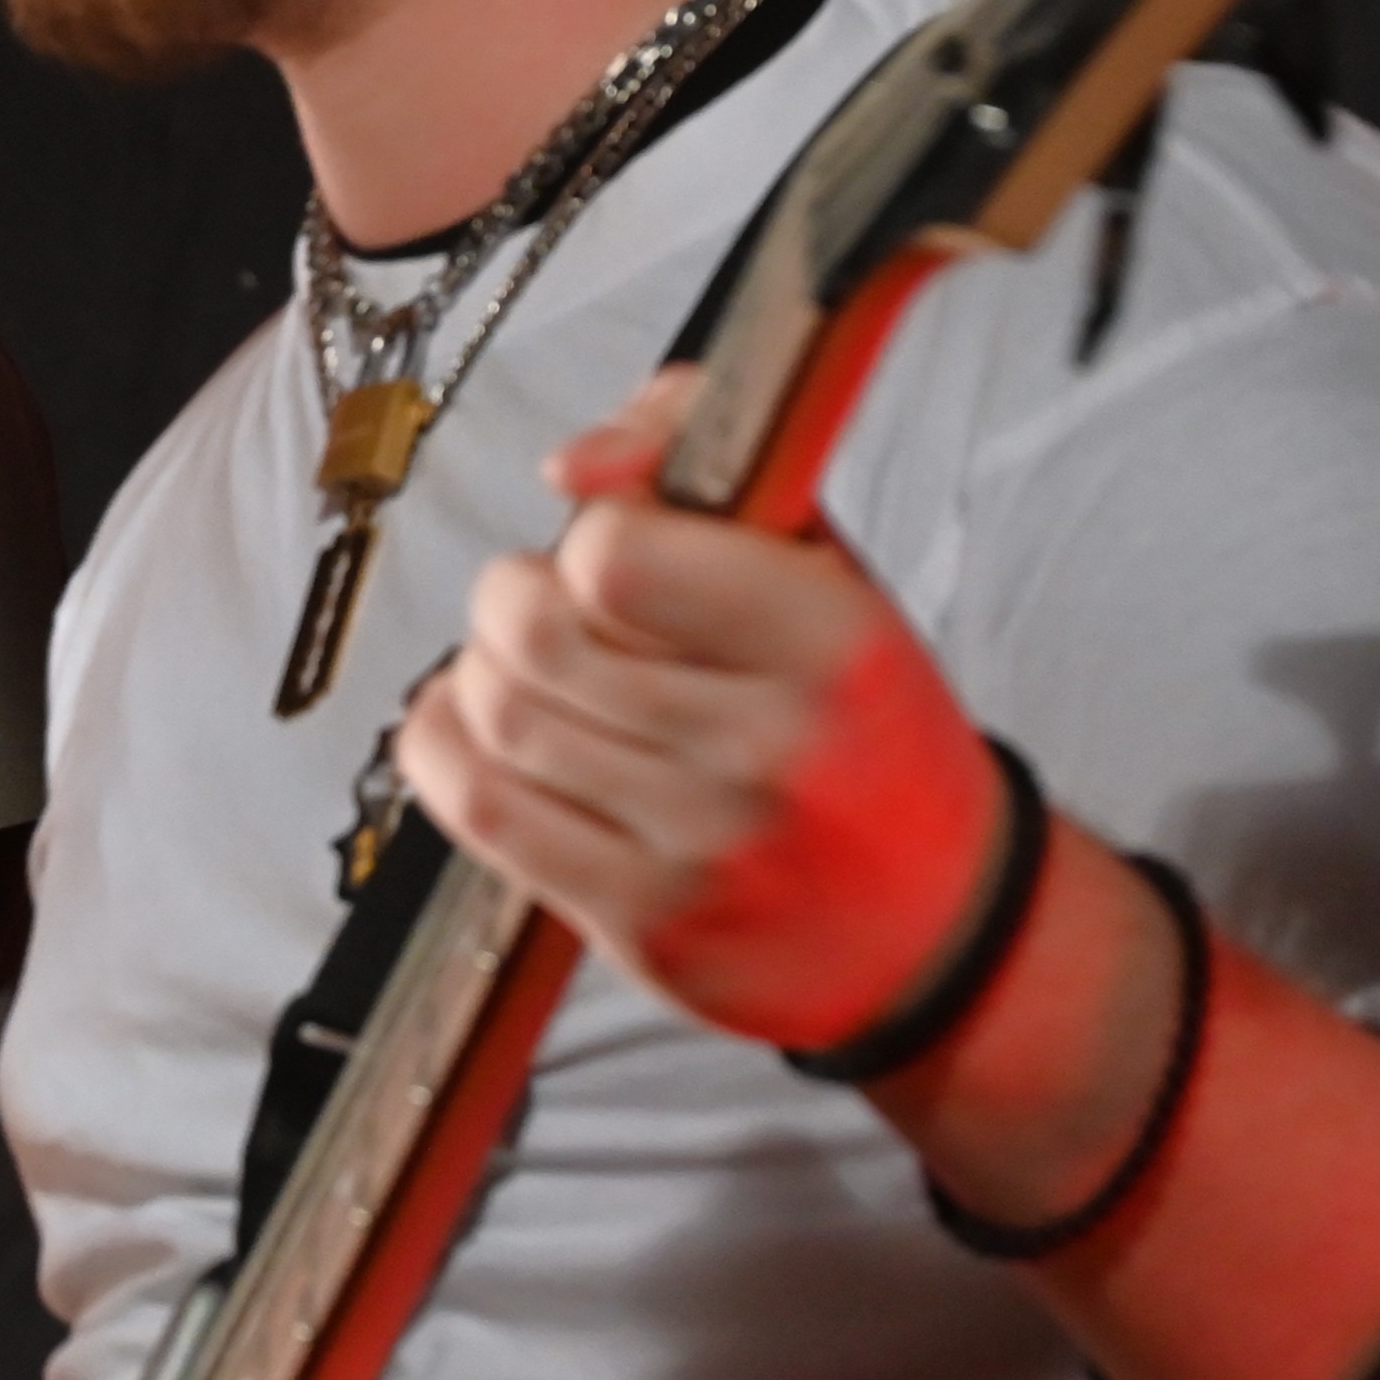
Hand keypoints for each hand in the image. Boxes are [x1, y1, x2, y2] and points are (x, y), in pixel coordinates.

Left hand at [398, 367, 1006, 1056]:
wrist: (934, 920)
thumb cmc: (859, 722)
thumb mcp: (821, 565)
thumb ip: (693, 456)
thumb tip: (567, 468)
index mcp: (826, 642)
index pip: (615, 555)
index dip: (588, 538)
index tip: (612, 556)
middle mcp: (765, 749)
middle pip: (534, 635)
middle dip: (511, 599)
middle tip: (543, 607)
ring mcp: (699, 848)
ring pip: (495, 718)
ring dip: (481, 673)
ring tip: (526, 673)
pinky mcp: (640, 924)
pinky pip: (478, 810)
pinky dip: (444, 746)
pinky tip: (477, 727)